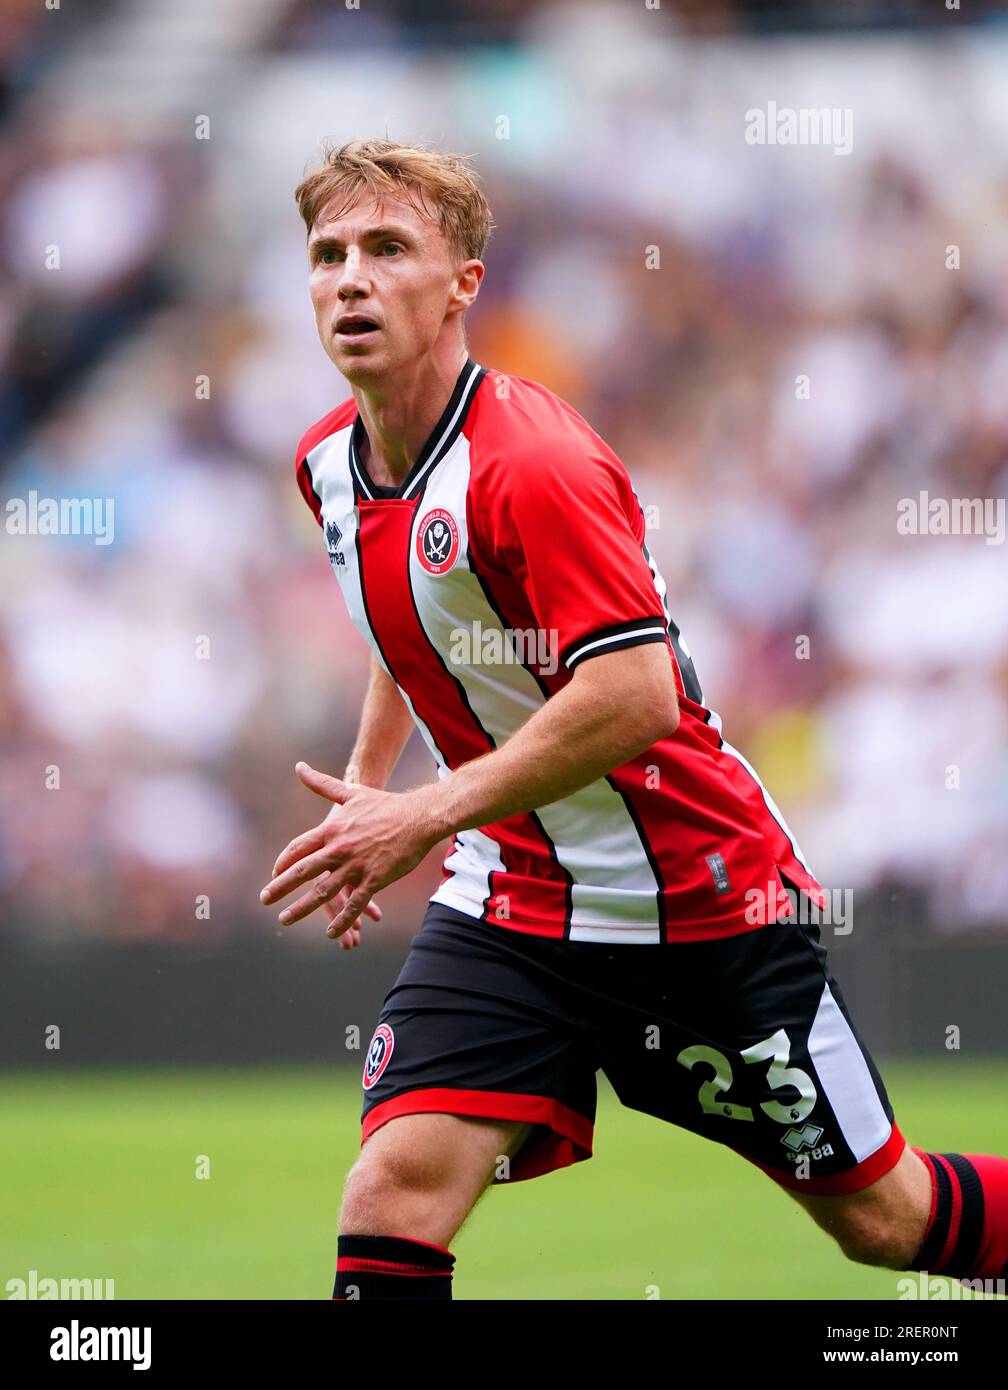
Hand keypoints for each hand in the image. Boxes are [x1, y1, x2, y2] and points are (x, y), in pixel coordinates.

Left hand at [260, 762, 438, 937]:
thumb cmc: (385, 804)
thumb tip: (299, 767)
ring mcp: (356, 866)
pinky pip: (354, 904)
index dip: (284, 862)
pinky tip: (330, 933)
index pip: (298, 848)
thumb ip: (322, 784)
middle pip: (302, 872)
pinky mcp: (375, 880)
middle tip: (264, 900)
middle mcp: (339, 849)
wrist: (419, 817)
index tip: (275, 873)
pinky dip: (341, 920)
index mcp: (332, 829)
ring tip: (285, 919)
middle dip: (280, 888)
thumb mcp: (351, 792)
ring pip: (323, 892)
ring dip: (302, 908)